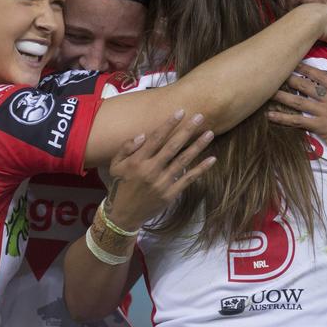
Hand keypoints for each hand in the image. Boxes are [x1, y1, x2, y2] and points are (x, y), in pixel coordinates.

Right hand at [104, 110, 215, 229]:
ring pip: (183, 161)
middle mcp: (151, 170)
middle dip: (187, 130)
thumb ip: (126, 148)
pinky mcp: (170, 194)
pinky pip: (188, 179)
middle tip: (200, 116)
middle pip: (173, 146)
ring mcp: (162, 182)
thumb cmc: (120, 186)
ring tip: (209, 133)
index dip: (169, 124)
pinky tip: (212, 159)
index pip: (156, 138)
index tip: (180, 112)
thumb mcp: (115, 165)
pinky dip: (201, 169)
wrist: (123, 215)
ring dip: (197, 146)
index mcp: (137, 161)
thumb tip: (143, 134)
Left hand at [267, 64, 326, 162]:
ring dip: (282, 96)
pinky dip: (283, 118)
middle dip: (290, 78)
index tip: (295, 63)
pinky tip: (270, 116)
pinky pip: (297, 121)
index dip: (307, 69)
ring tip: (267, 91)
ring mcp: (324, 113)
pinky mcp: (319, 127)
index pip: (322, 76)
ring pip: (298, 101)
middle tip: (275, 73)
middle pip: (306, 86)